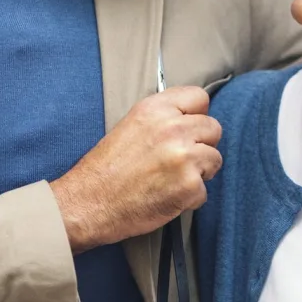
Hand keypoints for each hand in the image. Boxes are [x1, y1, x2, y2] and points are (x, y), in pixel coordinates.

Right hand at [50, 86, 221, 252]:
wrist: (87, 204)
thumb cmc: (106, 169)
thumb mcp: (131, 125)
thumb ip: (164, 117)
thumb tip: (192, 118)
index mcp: (156, 109)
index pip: (199, 97)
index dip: (196, 115)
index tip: (188, 129)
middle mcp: (173, 128)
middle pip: (213, 128)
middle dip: (202, 145)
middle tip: (181, 160)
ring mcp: (184, 157)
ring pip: (214, 159)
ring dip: (199, 172)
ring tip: (172, 180)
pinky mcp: (189, 185)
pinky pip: (204, 191)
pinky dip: (189, 198)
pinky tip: (166, 198)